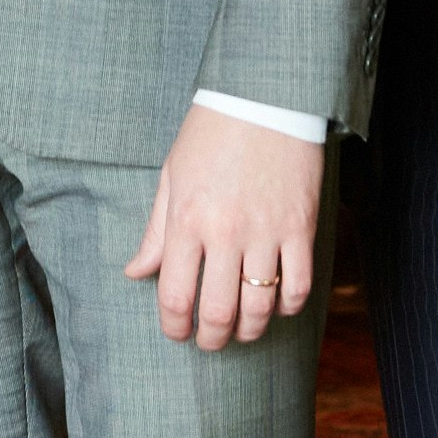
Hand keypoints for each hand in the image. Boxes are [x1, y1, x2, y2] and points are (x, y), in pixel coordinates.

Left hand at [122, 105, 322, 349]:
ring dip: (248, 331)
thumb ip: (157, 232)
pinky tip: (276, 304)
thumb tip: (136, 274)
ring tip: (241, 330)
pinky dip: (287, 307)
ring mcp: (267, 231)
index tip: (177, 332)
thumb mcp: (173, 176)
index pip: (176, 296)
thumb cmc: (212, 133)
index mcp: (188, 219)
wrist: (264, 96)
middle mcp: (226, 231)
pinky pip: (299, 287)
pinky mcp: (301, 227)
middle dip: (211, 338)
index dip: (175, 326)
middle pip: (219, 312)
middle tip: (209, 341)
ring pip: (259, 307)